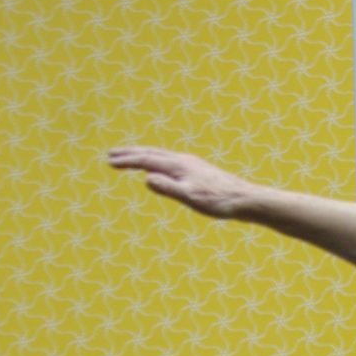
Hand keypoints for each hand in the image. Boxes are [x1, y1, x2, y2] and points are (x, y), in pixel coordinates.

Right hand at [108, 145, 255, 218]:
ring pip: (162, 156)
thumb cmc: (219, 202)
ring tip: (131, 158)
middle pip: (152, 154)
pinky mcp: (199, 172)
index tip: (109, 161)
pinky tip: (161, 169)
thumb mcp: (191, 198)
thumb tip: (146, 178)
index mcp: (179, 165)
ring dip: (144, 156)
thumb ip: (169, 188)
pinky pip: (171, 162)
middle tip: (111, 154)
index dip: (127, 160)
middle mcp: (184, 161)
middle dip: (131, 154)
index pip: (147, 160)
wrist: (245, 199)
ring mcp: (192, 165)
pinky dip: (158, 162)